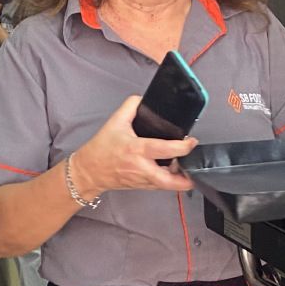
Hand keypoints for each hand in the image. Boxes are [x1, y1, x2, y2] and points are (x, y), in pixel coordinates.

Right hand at [73, 96, 196, 195]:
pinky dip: (170, 181)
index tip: (191, 141)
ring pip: (166, 186)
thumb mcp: (115, 121)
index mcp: (136, 149)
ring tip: (186, 169)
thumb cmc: (101, 148)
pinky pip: (160, 186)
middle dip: (185, 178)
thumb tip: (145, 99)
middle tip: (195, 167)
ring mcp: (142, 180)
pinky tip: (174, 172)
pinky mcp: (142, 186)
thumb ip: (131, 106)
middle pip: (168, 180)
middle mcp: (141, 168)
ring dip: (180, 180)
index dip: (182, 147)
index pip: (163, 149)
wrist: (89, 171)